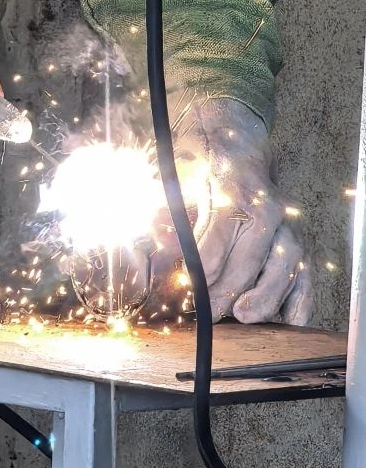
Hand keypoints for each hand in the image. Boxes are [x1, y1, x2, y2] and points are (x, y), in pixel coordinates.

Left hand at [176, 99, 311, 325]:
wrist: (238, 146)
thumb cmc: (204, 166)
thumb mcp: (178, 178)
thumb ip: (167, 211)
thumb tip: (162, 241)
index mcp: (234, 194)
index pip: (218, 240)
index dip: (203, 269)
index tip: (191, 287)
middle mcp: (267, 211)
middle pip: (249, 261)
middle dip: (226, 291)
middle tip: (208, 312)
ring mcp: (287, 228)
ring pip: (283, 270)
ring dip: (264, 298)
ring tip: (243, 316)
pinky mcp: (298, 243)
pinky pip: (306, 276)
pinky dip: (299, 301)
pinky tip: (286, 321)